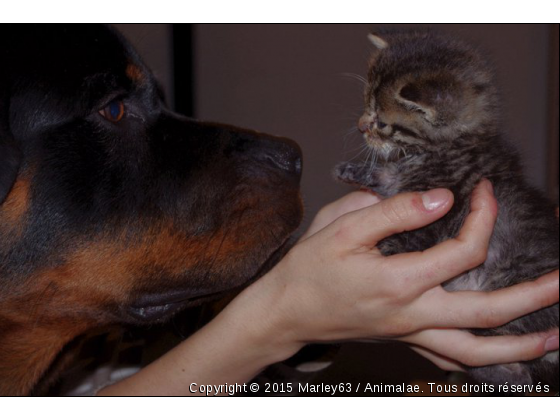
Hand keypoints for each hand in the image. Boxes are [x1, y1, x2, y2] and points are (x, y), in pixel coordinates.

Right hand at [259, 180, 558, 368]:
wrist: (286, 311)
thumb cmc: (308, 269)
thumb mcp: (341, 227)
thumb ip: (394, 210)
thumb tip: (440, 198)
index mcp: (398, 281)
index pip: (462, 250)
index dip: (482, 216)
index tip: (483, 190)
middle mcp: (411, 313)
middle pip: (487, 313)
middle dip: (534, 296)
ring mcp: (410, 333)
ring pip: (475, 350)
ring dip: (520, 344)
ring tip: (555, 335)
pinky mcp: (403, 339)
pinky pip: (450, 360)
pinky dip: (481, 360)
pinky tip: (501, 355)